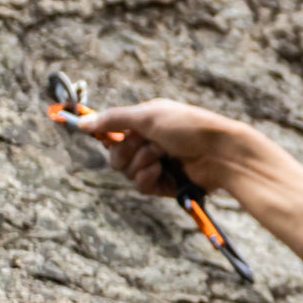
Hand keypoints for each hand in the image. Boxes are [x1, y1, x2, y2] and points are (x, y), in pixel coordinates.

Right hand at [78, 99, 240, 196]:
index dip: (105, 135)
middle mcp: (150, 142)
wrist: (220, 152)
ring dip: (140, 163)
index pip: (114, 131)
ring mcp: (157, 163)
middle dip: (126, 152)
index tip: (93, 134)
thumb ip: (114, 119)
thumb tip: (82, 123)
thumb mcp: (150, 116)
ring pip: (126, 172)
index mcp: (148, 122)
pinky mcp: (164, 183)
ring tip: (161, 156)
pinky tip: (161, 170)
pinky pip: (140, 185)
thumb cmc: (189, 127)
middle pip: (115, 155)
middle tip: (145, 144)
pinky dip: (147, 178)